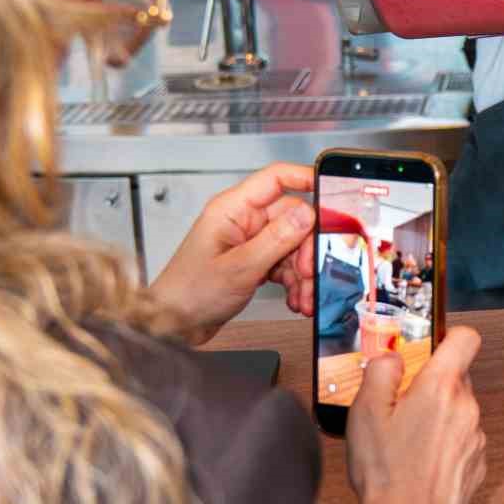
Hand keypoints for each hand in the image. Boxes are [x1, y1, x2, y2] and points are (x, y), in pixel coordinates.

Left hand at [148, 163, 316, 343]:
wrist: (173, 325)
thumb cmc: (188, 293)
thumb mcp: (239, 267)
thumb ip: (276, 239)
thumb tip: (308, 215)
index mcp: (232, 210)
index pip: (275, 178)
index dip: (305, 178)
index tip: (331, 190)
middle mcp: (242, 221)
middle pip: (292, 219)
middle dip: (307, 248)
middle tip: (310, 272)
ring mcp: (249, 242)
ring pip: (292, 246)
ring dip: (303, 272)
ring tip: (303, 295)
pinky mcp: (253, 261)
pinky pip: (285, 264)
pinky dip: (294, 282)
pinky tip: (294, 298)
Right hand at [347, 327, 485, 503]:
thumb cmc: (384, 470)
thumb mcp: (365, 412)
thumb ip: (381, 371)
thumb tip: (394, 357)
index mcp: (441, 387)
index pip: (466, 339)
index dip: (448, 337)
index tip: (428, 350)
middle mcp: (468, 407)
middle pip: (457, 377)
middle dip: (433, 384)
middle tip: (402, 406)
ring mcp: (476, 437)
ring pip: (460, 410)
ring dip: (440, 416)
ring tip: (408, 441)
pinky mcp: (478, 464)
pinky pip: (464, 439)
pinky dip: (447, 443)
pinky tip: (422, 463)